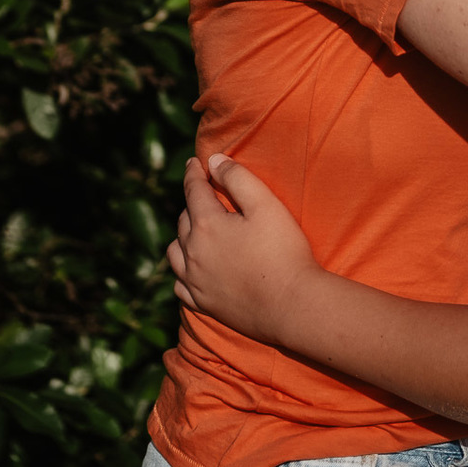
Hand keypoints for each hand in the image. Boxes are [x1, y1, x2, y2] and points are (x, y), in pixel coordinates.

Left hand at [167, 154, 319, 343]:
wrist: (292, 305)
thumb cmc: (282, 251)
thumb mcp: (265, 204)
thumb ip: (237, 178)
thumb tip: (214, 161)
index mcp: (206, 225)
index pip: (193, 190)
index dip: (193, 172)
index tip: (193, 161)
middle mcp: (193, 253)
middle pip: (184, 219)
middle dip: (192, 202)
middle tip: (205, 193)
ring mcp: (196, 282)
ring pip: (175, 252)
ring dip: (183, 236)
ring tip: (196, 229)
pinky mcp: (204, 304)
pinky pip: (179, 285)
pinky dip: (182, 271)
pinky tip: (192, 268)